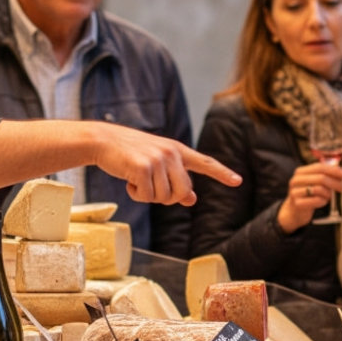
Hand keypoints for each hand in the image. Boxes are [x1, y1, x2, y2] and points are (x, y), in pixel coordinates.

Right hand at [92, 123, 241, 205]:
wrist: (104, 141)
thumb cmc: (130, 153)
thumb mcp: (156, 164)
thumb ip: (175, 180)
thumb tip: (192, 200)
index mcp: (177, 150)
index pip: (204, 163)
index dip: (221, 173)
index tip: (237, 181)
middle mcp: (171, 153)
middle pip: (182, 192)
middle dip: (167, 198)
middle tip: (150, 190)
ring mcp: (157, 159)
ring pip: (163, 197)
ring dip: (148, 196)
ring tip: (136, 180)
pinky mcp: (142, 168)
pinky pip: (146, 196)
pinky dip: (136, 194)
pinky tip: (128, 181)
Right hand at [277, 162, 341, 232]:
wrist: (295, 210)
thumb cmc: (308, 194)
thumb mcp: (314, 182)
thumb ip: (325, 174)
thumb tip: (340, 170)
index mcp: (300, 172)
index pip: (319, 167)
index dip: (333, 170)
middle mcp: (296, 180)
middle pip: (321, 178)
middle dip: (335, 182)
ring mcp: (295, 192)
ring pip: (319, 189)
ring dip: (328, 193)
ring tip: (329, 196)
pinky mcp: (297, 203)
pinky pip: (317, 200)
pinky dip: (323, 201)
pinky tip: (323, 201)